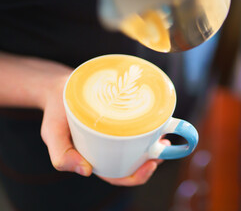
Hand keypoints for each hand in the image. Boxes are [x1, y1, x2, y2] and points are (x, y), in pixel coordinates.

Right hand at [39, 63, 168, 184]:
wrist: (58, 88)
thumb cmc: (55, 114)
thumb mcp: (52, 134)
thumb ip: (61, 155)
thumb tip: (86, 171)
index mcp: (94, 159)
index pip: (118, 175)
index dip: (137, 176)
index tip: (151, 165)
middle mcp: (107, 149)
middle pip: (133, 163)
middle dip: (152, 161)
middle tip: (163, 148)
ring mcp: (115, 134)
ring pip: (138, 147)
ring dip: (154, 146)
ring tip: (165, 138)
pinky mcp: (120, 119)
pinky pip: (137, 128)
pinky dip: (149, 129)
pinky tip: (158, 123)